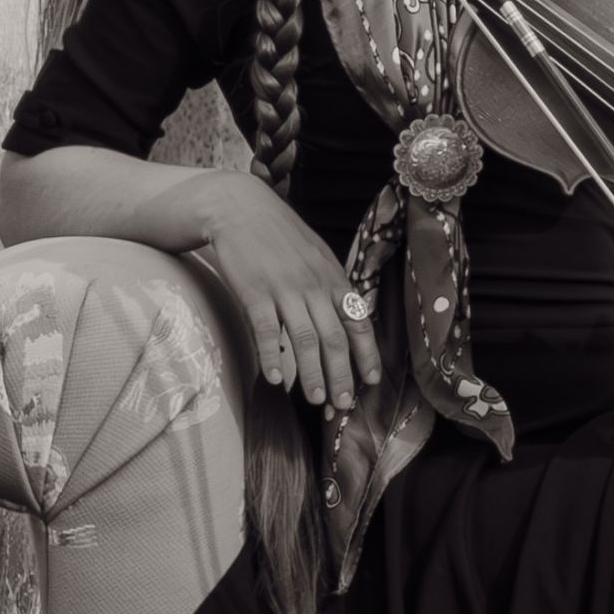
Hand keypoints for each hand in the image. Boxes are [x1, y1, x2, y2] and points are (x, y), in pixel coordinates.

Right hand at [189, 172, 383, 410]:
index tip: (372, 381)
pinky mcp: (254, 291)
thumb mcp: (316, 258)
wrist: (241, 208)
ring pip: (305, 338)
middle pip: (334, 338)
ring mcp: (285, 289)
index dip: (367, 353)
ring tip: (314, 400)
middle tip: (342, 405)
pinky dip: (271, 355)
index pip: (358, 322)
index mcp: (333, 279)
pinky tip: (274, 378)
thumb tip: (347, 319)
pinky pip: (266, 328)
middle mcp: (315, 286)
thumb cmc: (280, 237)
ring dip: (310, 373)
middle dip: (341, 375)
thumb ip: (331, 288)